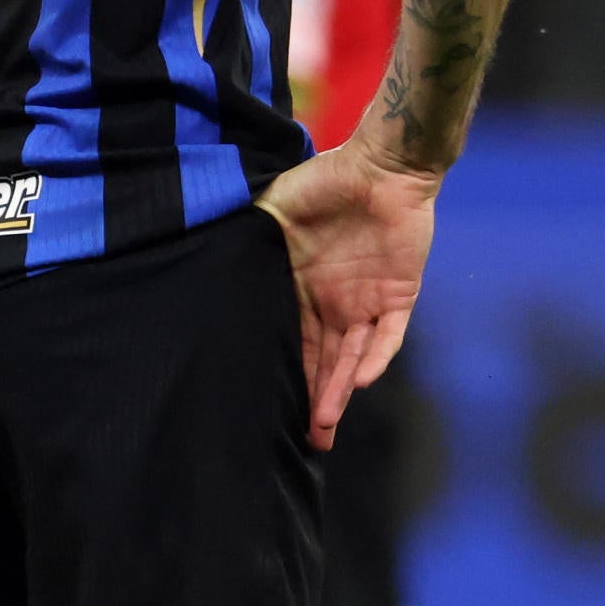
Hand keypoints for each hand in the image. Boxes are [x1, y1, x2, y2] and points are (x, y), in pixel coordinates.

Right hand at [256, 137, 437, 450]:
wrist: (380, 165)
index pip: (294, 341)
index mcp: (302, 288)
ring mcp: (366, 302)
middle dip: (315, 402)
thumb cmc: (323, 181)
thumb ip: (250, 238)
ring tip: (322, 426)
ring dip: (339, 392)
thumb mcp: (271, 209)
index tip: (271, 407)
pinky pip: (388, 336)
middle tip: (306, 441)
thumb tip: (206, 258)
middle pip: (323, 363)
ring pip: (352, 359)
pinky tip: (360, 382)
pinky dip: (375, 358)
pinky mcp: (398, 295)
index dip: (286, 374)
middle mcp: (334, 304)